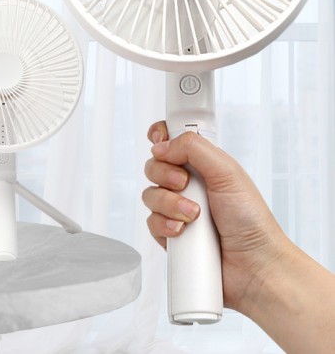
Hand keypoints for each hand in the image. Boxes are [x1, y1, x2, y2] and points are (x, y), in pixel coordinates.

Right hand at [142, 121, 289, 312]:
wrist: (255, 267)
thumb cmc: (251, 220)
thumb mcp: (227, 172)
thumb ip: (193, 148)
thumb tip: (161, 145)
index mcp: (202, 164)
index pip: (171, 140)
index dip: (160, 137)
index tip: (159, 140)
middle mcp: (187, 184)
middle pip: (153, 166)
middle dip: (165, 175)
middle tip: (185, 184)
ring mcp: (177, 209)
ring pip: (150, 195)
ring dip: (168, 204)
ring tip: (193, 216)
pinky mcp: (170, 234)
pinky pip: (150, 222)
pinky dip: (164, 225)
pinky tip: (182, 232)